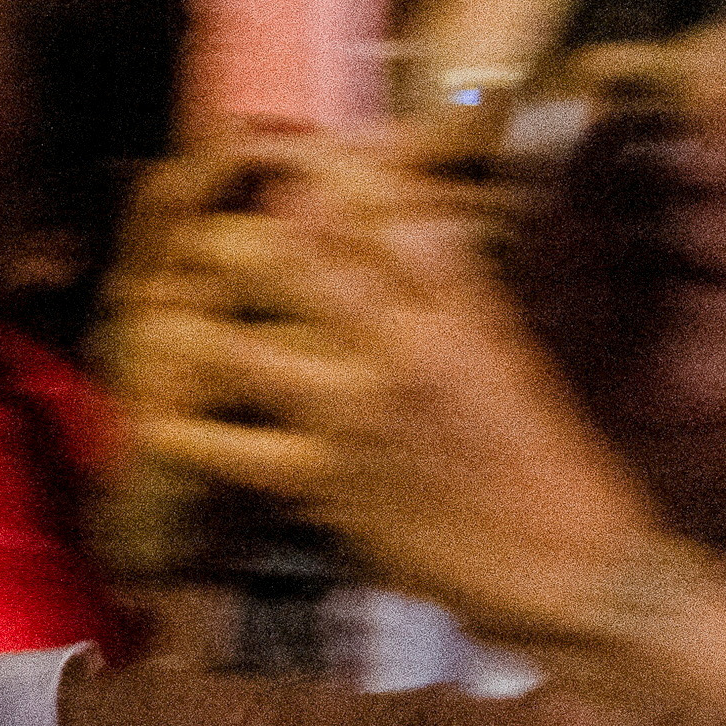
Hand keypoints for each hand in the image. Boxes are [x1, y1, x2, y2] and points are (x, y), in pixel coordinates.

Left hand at [104, 142, 725, 710]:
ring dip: (197, 323)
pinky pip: (231, 451)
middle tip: (209, 224)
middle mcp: (404, 355)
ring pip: (246, 348)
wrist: (570, 571)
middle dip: (246, 234)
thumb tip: (407, 249)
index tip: (295, 154)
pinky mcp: (327, 484)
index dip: (335, 174)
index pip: (392, 216)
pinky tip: (155, 413)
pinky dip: (186, 432)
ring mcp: (356, 420)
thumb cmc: (551, 470)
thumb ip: (454, 305)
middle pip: (304, 264)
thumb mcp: (514, 362)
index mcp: (464, 318)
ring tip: (166, 306)